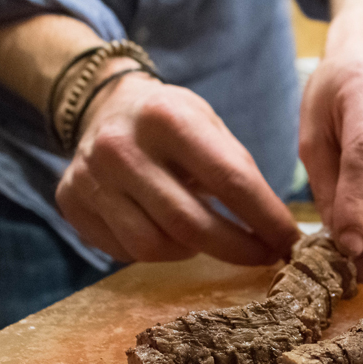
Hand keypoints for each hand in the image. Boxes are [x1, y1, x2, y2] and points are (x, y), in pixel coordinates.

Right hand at [56, 71, 299, 263]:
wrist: (103, 106)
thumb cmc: (171, 122)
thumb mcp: (208, 126)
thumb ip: (239, 171)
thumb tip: (278, 232)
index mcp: (166, 118)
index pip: (230, 181)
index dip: (265, 219)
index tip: (290, 243)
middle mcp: (121, 148)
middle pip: (190, 225)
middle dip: (238, 249)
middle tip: (264, 256)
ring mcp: (90, 179)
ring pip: (154, 247)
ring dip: (192, 251)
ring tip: (204, 234)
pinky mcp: (72, 203)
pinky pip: (125, 251)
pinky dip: (157, 250)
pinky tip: (165, 230)